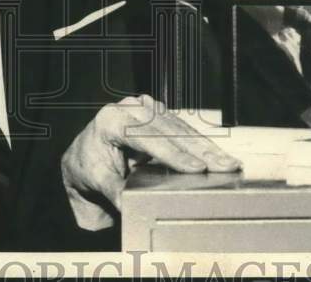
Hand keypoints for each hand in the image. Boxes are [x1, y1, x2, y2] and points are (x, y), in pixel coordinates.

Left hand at [60, 95, 240, 229]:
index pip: (148, 137)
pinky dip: (199, 143)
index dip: (174, 154)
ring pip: (180, 127)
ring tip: (228, 163)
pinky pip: (181, 127)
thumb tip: (131, 204)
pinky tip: (217, 155)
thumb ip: (115, 191)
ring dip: (206, 147)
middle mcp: (128, 108)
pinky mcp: (155, 113)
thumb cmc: (88, 168)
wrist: (82, 159)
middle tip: (224, 166)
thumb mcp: (97, 181)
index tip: (196, 168)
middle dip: (199, 150)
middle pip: (169, 130)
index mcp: (111, 120)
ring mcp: (143, 107)